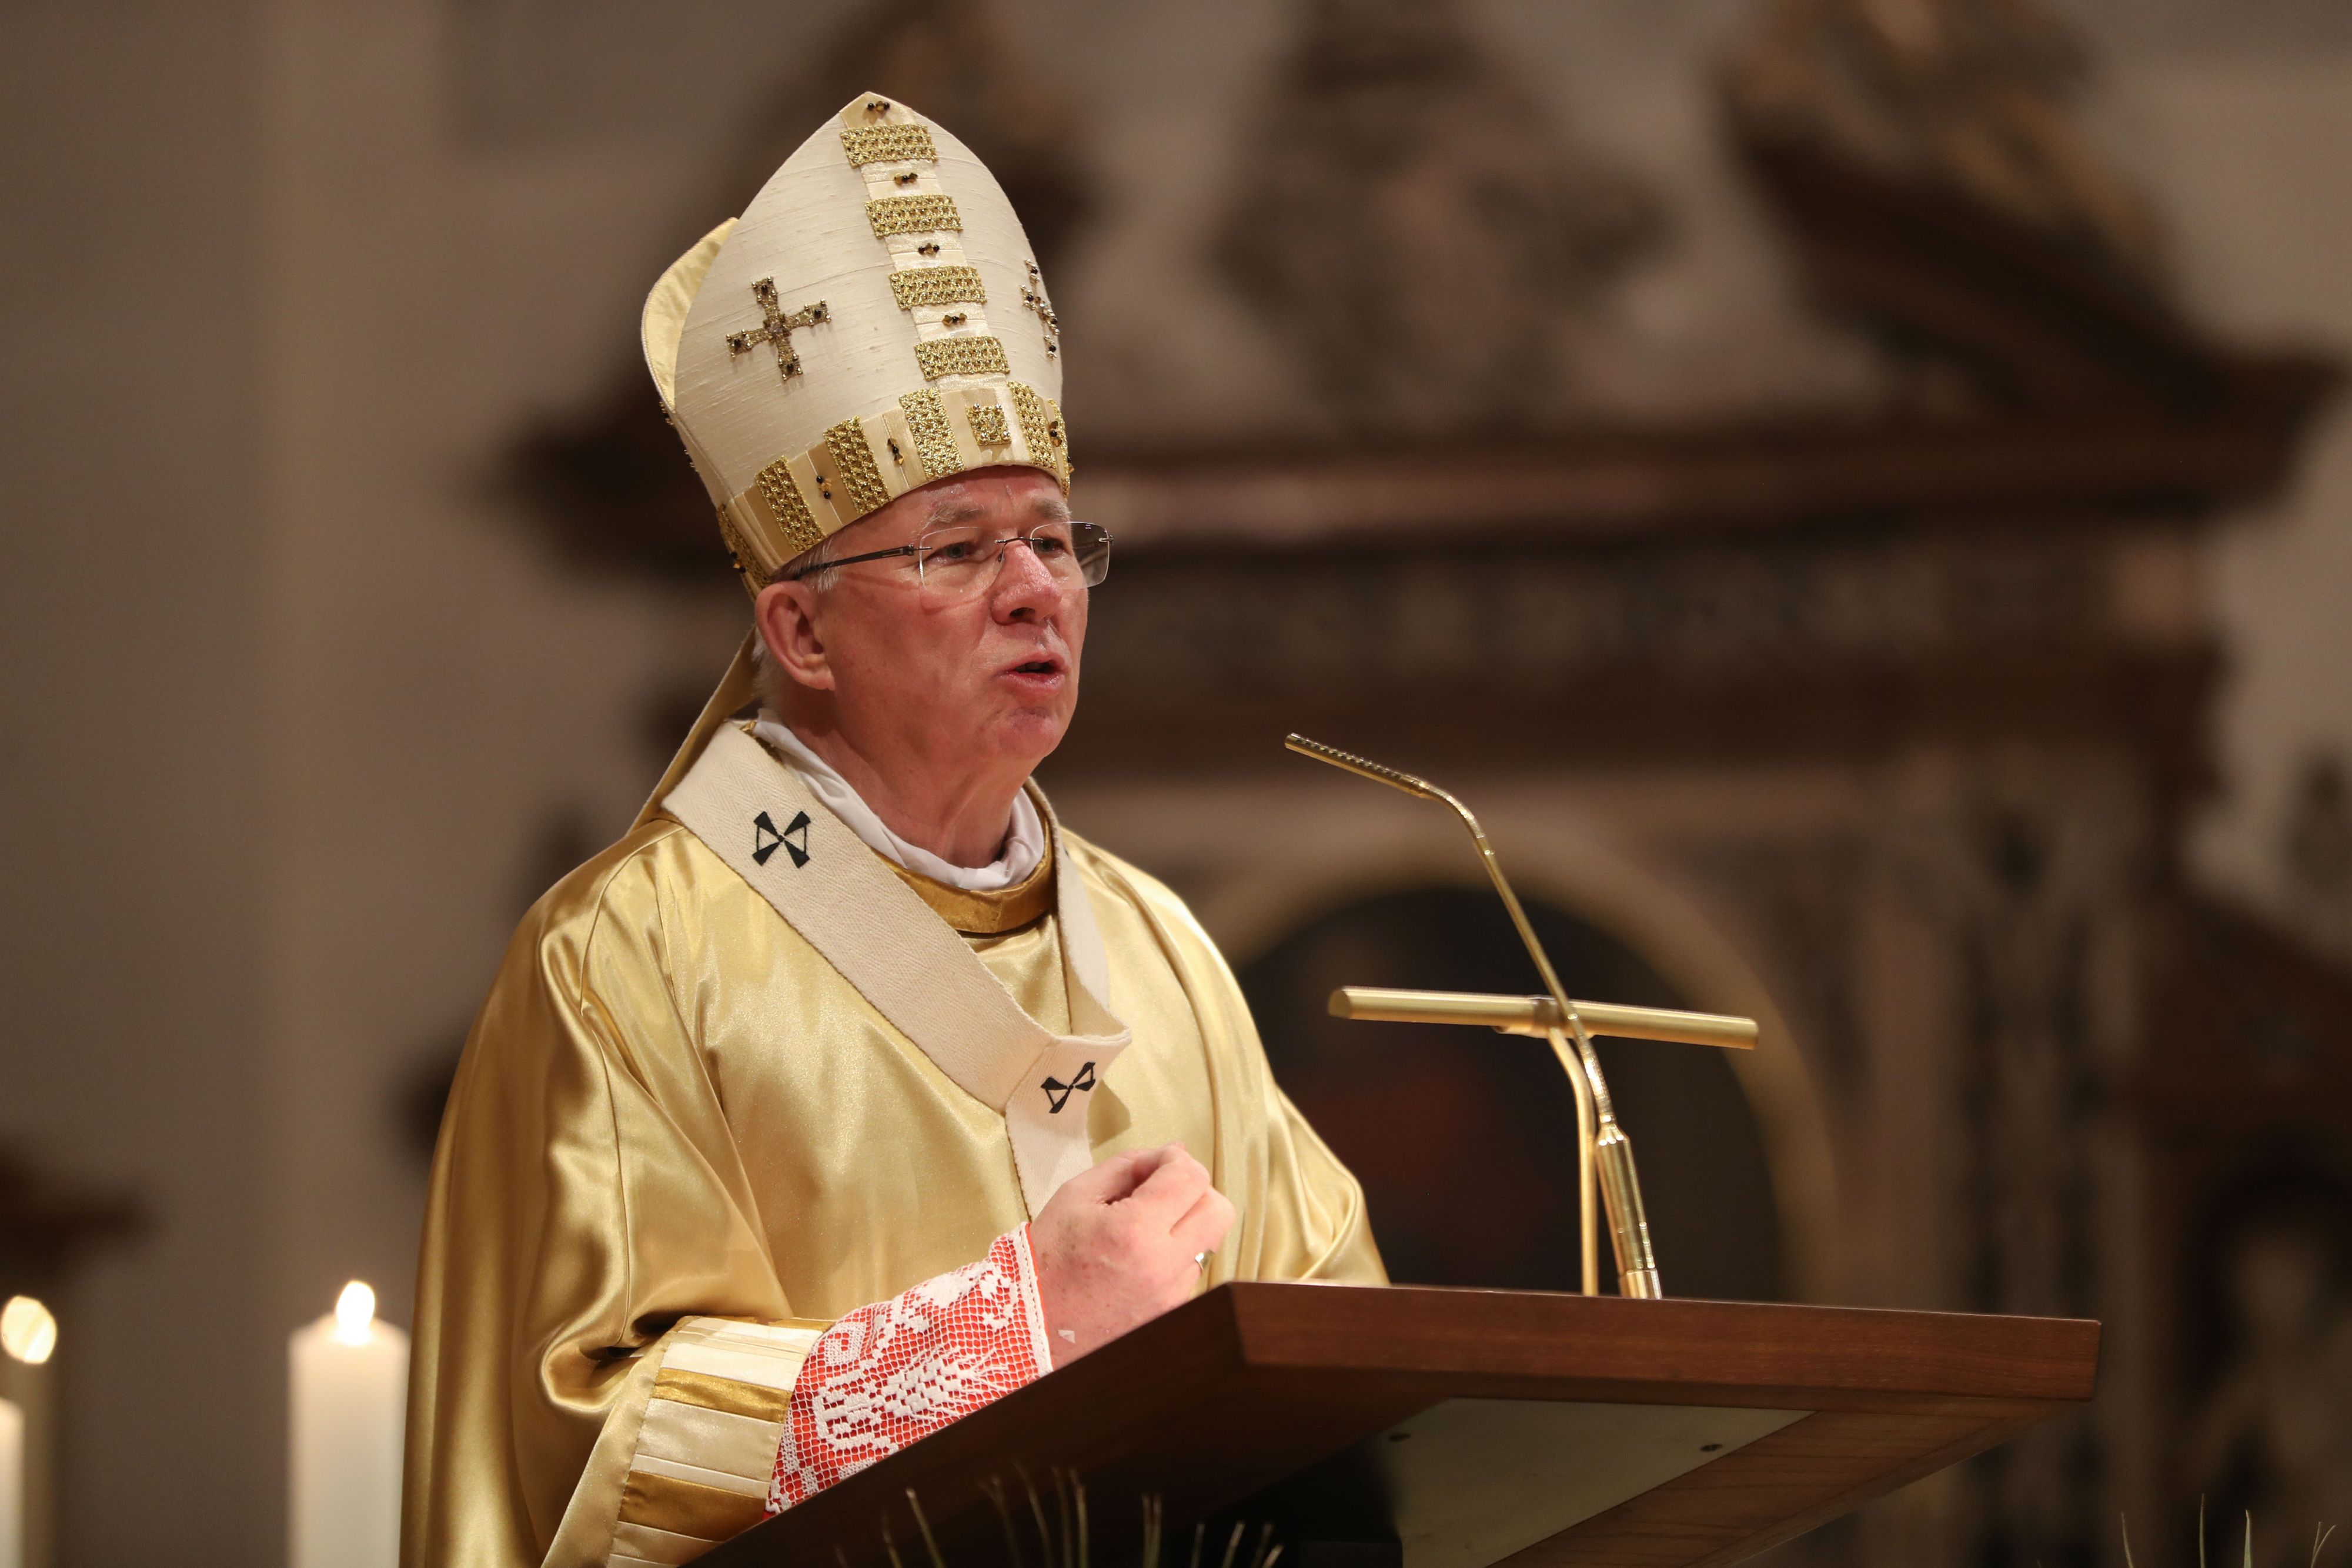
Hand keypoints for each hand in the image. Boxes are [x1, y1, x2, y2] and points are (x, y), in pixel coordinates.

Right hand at [1028, 1143, 1234, 1363]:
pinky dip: (1174, 1255)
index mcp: (1134, 1231)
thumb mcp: (1075, 1195)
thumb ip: (1126, 1166)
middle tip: (1162, 1190)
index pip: (1192, 1178)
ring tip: (1143, 1227)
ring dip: (1186, 1224)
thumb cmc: (1045, 1260)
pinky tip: (1140, 1256)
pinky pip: (1191, 1271)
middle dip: (1195, 1190)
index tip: (1156, 1163)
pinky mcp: (1171, 1314)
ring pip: (1208, 1242)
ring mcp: (1171, 1296)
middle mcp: (1162, 1266)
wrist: (1031, 1327)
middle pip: (1219, 1210)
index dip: (1176, 1159)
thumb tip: (1167, 1155)